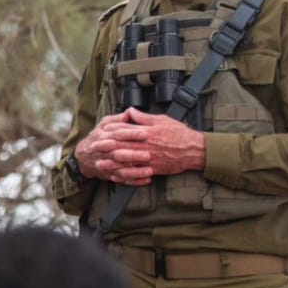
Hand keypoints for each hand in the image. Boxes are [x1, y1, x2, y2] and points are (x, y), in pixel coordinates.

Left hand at [84, 108, 205, 180]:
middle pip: (121, 146)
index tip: (102, 131)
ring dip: (111, 163)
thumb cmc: (179, 133)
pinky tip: (117, 176)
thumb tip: (130, 111)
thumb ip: (144, 117)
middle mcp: (145, 146)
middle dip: (106, 147)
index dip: (112, 131)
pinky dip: (126, 175)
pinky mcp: (153, 169)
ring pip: (126, 162)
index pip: (125, 130)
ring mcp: (148, 159)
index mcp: (146, 132)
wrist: (193, 150)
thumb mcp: (161, 120)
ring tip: (100, 164)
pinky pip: (136, 173)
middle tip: (93, 148)